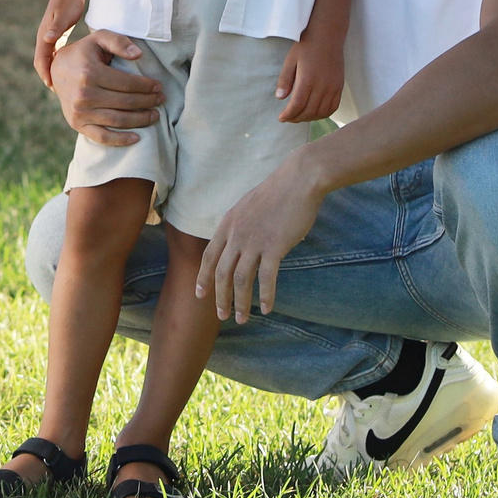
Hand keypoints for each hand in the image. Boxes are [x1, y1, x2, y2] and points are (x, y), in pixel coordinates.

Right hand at [32, 0, 88, 88]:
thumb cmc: (68, 2)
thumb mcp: (63, 16)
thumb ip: (56, 28)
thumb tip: (46, 39)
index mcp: (44, 36)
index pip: (40, 60)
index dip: (45, 74)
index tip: (52, 87)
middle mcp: (44, 38)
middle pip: (42, 62)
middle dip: (47, 76)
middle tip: (57, 92)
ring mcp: (49, 37)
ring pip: (48, 59)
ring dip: (53, 71)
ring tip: (62, 86)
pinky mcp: (56, 36)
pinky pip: (54, 54)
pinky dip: (58, 64)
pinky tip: (68, 71)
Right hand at [48, 29, 161, 146]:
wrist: (55, 70)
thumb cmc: (83, 53)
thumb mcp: (98, 39)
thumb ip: (118, 41)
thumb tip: (139, 55)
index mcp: (89, 72)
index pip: (127, 84)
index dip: (147, 86)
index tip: (159, 86)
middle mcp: (83, 94)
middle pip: (125, 102)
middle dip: (148, 102)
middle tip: (161, 100)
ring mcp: (79, 112)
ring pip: (118, 120)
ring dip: (141, 120)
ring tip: (155, 115)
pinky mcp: (76, 124)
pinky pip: (102, 136)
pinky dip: (121, 140)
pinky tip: (137, 138)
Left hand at [199, 155, 325, 323]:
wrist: (298, 179)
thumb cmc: (278, 192)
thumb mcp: (249, 206)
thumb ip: (241, 225)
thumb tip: (241, 243)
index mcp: (228, 224)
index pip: (209, 256)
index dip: (203, 277)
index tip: (199, 294)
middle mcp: (237, 234)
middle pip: (222, 273)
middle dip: (220, 297)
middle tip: (222, 316)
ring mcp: (255, 241)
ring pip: (241, 279)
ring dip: (240, 302)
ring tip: (242, 319)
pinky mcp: (275, 246)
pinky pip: (266, 277)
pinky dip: (266, 296)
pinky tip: (267, 309)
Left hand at [275, 33, 345, 123]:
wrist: (327, 36)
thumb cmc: (306, 46)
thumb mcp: (290, 60)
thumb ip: (285, 80)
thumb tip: (280, 97)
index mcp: (307, 79)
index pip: (297, 105)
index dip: (288, 115)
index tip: (281, 118)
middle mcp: (322, 86)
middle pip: (309, 111)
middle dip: (297, 118)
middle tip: (288, 118)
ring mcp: (333, 87)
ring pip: (321, 112)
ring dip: (310, 118)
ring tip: (300, 116)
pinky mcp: (340, 86)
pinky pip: (333, 107)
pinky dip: (324, 114)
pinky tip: (315, 113)